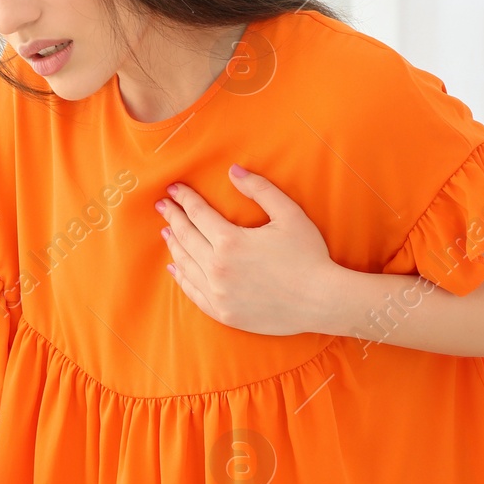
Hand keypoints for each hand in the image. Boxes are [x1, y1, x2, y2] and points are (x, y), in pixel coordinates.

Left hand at [158, 164, 349, 335]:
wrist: (321, 301)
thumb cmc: (309, 255)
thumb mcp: (289, 214)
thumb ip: (260, 190)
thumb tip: (233, 171)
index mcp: (230, 241)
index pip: (197, 214)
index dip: (184, 199)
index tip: (173, 190)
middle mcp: (218, 268)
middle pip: (186, 237)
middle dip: (173, 218)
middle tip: (162, 206)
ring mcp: (218, 293)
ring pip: (186, 264)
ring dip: (174, 245)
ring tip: (167, 231)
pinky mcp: (223, 312)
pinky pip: (194, 292)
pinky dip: (182, 277)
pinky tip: (175, 267)